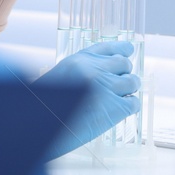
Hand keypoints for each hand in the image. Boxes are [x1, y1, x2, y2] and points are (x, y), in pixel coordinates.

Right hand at [36, 41, 140, 158]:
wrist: (40, 127)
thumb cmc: (46, 107)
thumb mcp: (62, 78)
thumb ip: (83, 72)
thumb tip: (108, 73)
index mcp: (80, 59)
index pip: (110, 48)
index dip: (122, 50)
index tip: (128, 51)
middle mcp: (95, 69)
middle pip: (125, 64)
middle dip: (124, 74)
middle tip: (117, 86)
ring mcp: (107, 87)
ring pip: (133, 82)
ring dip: (128, 91)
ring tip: (117, 100)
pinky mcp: (115, 107)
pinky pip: (134, 103)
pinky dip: (129, 107)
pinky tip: (118, 111)